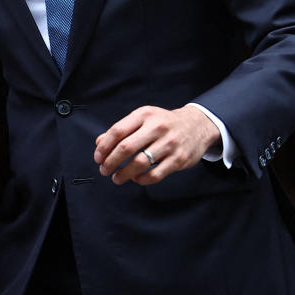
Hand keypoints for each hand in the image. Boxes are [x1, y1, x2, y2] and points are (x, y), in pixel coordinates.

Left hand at [93, 104, 219, 184]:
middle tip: (104, 170)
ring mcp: (169, 143)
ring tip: (117, 178)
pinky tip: (136, 179)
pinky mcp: (179, 159)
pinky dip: (142, 179)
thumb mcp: (143, 119)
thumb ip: (121, 130)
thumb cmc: (163, 123)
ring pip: (140, 163)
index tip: (98, 158)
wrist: (196, 125)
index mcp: (144, 115)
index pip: (117, 131)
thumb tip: (99, 143)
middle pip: (126, 147)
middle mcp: (157, 127)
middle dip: (111, 162)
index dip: (104, 147)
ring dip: (124, 173)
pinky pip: (155, 174)